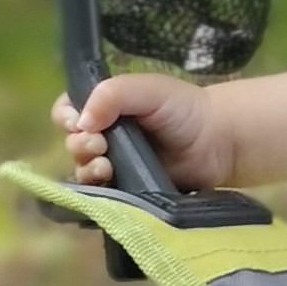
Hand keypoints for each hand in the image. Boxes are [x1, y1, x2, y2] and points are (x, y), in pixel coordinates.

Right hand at [55, 75, 240, 195]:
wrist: (220, 141)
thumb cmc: (184, 109)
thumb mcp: (148, 89)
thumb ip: (112, 94)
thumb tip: (80, 122)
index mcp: (105, 108)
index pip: (67, 111)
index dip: (66, 117)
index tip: (78, 122)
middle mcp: (105, 136)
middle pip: (72, 144)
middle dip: (79, 145)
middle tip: (99, 145)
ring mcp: (116, 166)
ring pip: (83, 172)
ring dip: (87, 169)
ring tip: (105, 166)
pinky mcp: (128, 192)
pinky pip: (103, 196)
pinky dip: (99, 192)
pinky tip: (109, 184)